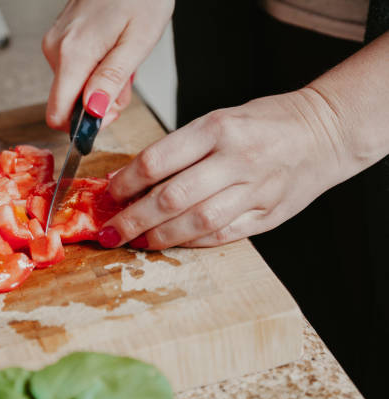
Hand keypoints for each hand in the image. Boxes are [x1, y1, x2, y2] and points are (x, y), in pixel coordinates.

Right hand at [42, 0, 173, 129]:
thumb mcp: (136, 44)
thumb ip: (111, 82)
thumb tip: (92, 113)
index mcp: (72, 54)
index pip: (58, 115)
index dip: (83, 126)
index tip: (109, 114)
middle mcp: (56, 49)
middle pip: (68, 104)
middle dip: (99, 103)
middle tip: (125, 81)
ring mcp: (56, 42)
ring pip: (73, 87)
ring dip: (101, 85)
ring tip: (123, 58)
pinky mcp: (61, 38)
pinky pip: (75, 70)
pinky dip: (96, 69)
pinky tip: (113, 50)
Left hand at [99, 89, 349, 248]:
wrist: (324, 132)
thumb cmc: (265, 123)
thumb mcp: (219, 120)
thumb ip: (180, 150)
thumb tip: (134, 179)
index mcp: (217, 128)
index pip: (158, 160)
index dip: (126, 182)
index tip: (109, 194)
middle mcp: (236, 159)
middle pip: (172, 198)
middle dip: (133, 219)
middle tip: (111, 232)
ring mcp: (255, 189)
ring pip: (196, 222)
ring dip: (159, 237)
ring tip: (137, 241)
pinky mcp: (267, 214)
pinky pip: (222, 235)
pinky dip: (191, 242)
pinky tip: (172, 243)